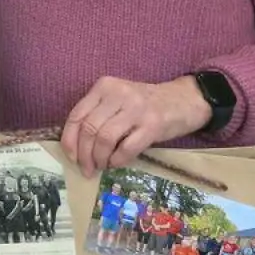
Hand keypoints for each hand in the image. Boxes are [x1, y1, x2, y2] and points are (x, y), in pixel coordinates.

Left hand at [60, 75, 211, 177]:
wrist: (184, 100)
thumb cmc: (145, 103)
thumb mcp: (117, 99)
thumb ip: (97, 114)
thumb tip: (75, 145)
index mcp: (104, 86)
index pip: (77, 115)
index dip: (69, 139)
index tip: (71, 157)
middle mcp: (118, 94)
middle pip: (89, 129)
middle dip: (84, 154)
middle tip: (87, 168)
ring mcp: (136, 108)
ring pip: (105, 139)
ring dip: (99, 159)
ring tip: (101, 166)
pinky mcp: (153, 124)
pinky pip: (127, 147)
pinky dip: (117, 160)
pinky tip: (116, 163)